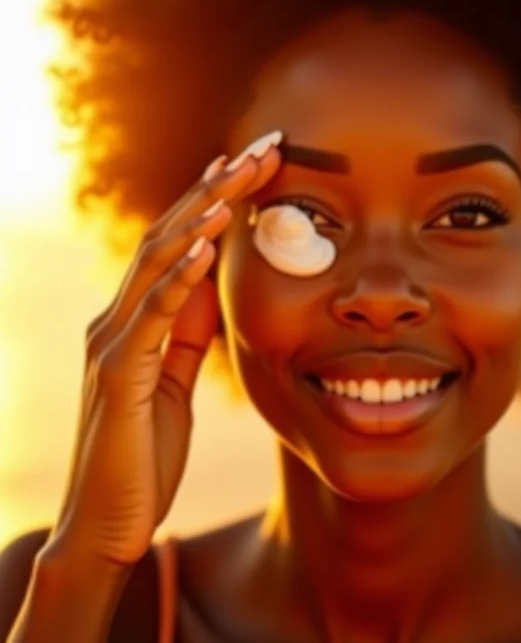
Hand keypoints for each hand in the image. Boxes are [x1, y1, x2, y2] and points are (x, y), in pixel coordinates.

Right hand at [47, 138, 280, 567]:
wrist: (109, 521)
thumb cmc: (144, 449)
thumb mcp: (174, 378)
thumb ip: (183, 330)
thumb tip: (208, 282)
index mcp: (136, 318)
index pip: (177, 241)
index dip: (212, 197)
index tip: (251, 161)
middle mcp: (117, 318)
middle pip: (169, 235)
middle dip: (215, 188)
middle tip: (260, 149)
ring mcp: (114, 343)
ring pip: (156, 263)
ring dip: (198, 217)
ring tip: (237, 179)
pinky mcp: (119, 375)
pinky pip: (151, 317)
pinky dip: (178, 277)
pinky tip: (207, 248)